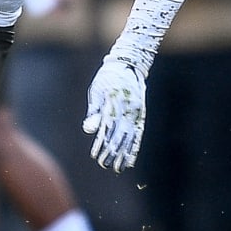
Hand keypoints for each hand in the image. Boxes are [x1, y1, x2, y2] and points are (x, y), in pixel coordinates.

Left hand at [82, 57, 146, 171]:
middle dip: (111, 151)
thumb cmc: (108, 78)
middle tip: (104, 165)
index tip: (95, 156)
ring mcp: (135, 111)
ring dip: (123, 152)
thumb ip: (94, 112)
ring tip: (118, 167)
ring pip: (129, 136)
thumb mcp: (97, 91)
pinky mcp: (141, 113)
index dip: (101, 143)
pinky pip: (138, 132)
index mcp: (113, 103)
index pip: (106, 128)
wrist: (129, 63)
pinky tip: (131, 156)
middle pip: (118, 135)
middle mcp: (126, 109)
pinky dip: (134, 146)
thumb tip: (89, 131)